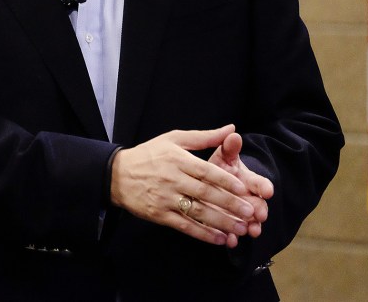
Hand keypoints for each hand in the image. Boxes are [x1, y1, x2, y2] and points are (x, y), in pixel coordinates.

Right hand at [110, 124, 255, 246]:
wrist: (116, 175)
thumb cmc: (148, 155)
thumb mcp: (173, 139)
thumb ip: (203, 137)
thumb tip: (231, 128)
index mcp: (177, 159)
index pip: (206, 171)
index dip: (226, 181)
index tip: (244, 190)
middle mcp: (172, 179)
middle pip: (205, 193)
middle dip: (229, 204)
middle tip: (250, 212)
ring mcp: (165, 198)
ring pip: (197, 212)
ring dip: (221, 222)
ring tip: (240, 228)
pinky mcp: (159, 214)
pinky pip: (184, 226)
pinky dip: (203, 234)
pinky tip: (219, 239)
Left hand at [207, 129, 273, 242]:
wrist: (211, 185)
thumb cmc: (220, 168)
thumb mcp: (224, 157)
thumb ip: (229, 148)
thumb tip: (233, 133)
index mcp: (248, 181)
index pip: (260, 183)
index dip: (264, 186)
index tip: (267, 190)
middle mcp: (247, 199)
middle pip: (257, 205)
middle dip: (260, 209)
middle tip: (260, 214)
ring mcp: (239, 214)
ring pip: (247, 222)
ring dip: (249, 227)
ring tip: (249, 231)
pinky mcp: (228, 226)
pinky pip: (231, 234)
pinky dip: (232, 238)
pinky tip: (230, 241)